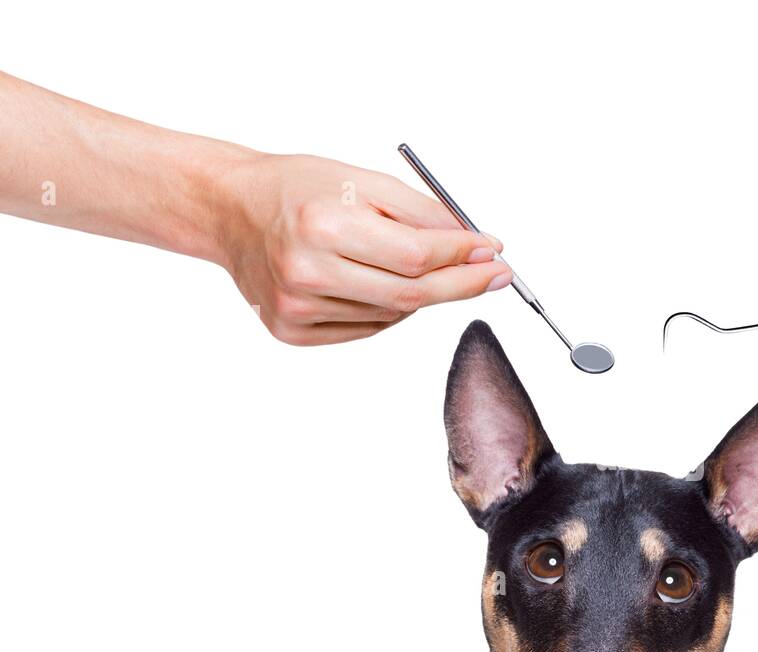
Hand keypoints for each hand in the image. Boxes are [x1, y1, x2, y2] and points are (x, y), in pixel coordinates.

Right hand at [214, 153, 511, 344]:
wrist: (231, 210)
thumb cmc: (298, 189)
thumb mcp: (364, 182)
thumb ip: (423, 214)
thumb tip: (476, 247)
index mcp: (322, 226)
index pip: (415, 256)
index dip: (463, 258)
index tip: (494, 254)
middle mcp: (305, 272)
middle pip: (411, 296)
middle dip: (461, 285)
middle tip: (494, 275)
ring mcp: (296, 308)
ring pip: (392, 315)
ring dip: (418, 294)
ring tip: (406, 264)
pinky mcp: (292, 331)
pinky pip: (367, 328)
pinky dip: (387, 310)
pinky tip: (372, 282)